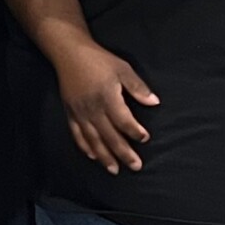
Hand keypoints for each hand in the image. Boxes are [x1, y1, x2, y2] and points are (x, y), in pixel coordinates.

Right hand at [55, 42, 158, 173]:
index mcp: (107, 98)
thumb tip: (154, 102)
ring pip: (93, 140)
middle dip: (123, 153)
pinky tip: (93, 156)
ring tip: (115, 170)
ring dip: (105, 157)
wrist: (69, 53)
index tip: (145, 138)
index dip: (135, 132)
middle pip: (110, 136)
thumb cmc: (99, 60)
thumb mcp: (122, 69)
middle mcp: (93, 110)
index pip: (124, 121)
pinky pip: (77, 135)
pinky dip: (85, 147)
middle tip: (135, 166)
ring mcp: (80, 113)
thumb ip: (138, 87)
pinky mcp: (70, 113)